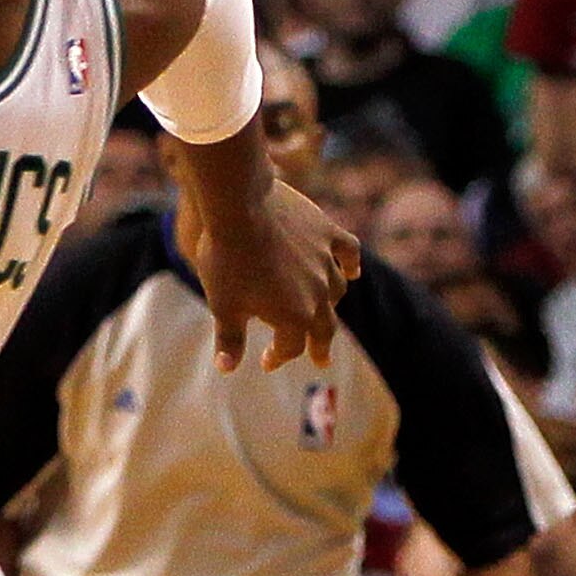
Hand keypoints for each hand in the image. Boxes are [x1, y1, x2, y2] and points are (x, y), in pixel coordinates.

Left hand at [173, 170, 358, 372]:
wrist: (239, 207)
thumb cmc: (226, 260)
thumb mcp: (223, 305)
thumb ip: (229, 340)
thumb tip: (226, 369)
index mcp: (292, 317)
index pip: (290, 348)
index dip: (277, 357)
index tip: (267, 362)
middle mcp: (317, 295)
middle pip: (324, 328)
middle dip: (320, 346)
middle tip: (321, 359)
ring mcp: (325, 262)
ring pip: (337, 291)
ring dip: (331, 306)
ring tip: (326, 312)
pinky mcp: (327, 232)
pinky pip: (348, 251)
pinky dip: (350, 263)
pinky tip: (352, 272)